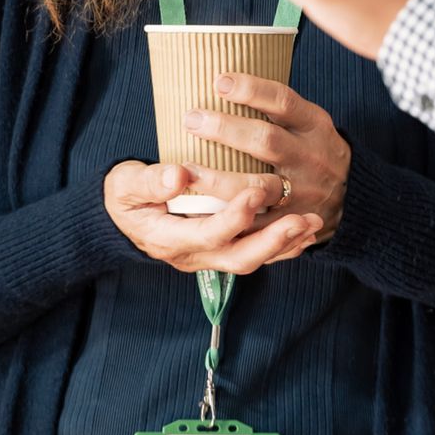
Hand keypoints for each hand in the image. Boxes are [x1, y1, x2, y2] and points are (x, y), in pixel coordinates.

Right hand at [105, 159, 320, 274]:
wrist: (121, 216)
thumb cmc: (124, 195)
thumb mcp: (125, 185)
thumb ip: (149, 182)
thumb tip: (178, 176)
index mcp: (169, 238)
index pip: (208, 234)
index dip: (233, 217)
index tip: (253, 192)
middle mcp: (194, 255)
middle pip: (239, 258)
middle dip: (273, 241)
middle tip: (301, 219)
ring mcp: (210, 256)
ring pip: (253, 259)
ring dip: (285, 243)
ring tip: (313, 222)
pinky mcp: (222, 249)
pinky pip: (258, 253)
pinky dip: (283, 245)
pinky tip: (306, 230)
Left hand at [184, 72, 349, 247]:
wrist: (355, 197)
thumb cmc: (315, 150)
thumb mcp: (309, 123)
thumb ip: (276, 108)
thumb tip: (221, 81)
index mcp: (314, 125)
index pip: (283, 102)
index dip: (252, 90)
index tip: (220, 81)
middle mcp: (310, 157)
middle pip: (266, 141)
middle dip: (226, 129)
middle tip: (191, 119)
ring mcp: (303, 192)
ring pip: (258, 186)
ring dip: (219, 180)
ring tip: (187, 170)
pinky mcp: (292, 221)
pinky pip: (257, 222)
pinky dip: (228, 217)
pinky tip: (199, 210)